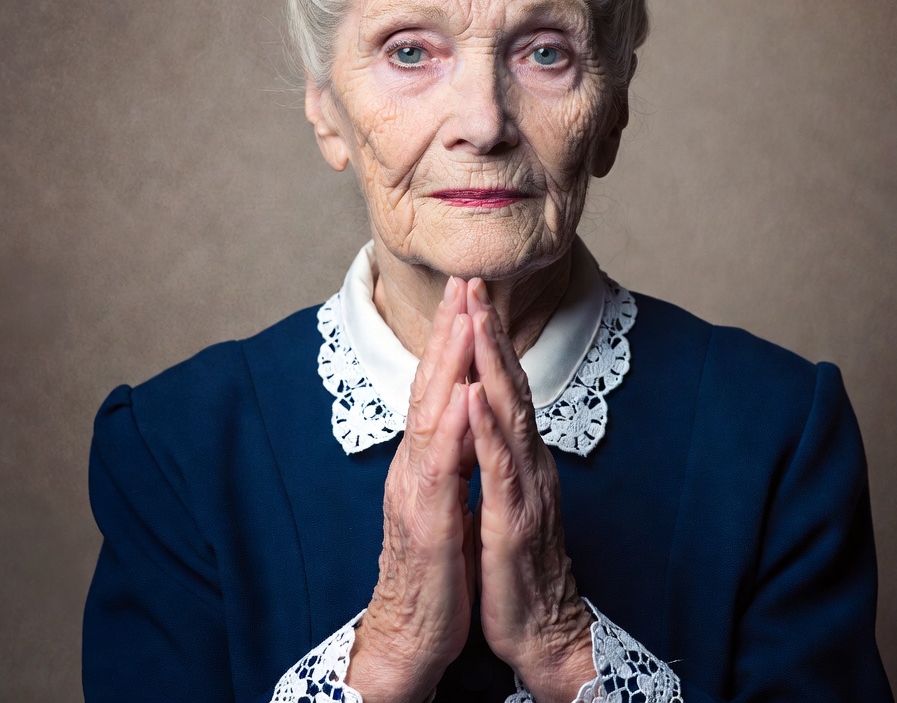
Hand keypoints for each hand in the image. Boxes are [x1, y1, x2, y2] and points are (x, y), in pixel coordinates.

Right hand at [347, 278, 477, 702]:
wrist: (413, 631)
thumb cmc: (435, 562)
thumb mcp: (444, 495)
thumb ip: (449, 451)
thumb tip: (464, 409)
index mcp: (425, 456)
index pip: (437, 385)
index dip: (451, 338)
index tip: (468, 293)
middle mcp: (415, 462)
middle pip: (430, 386)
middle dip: (448, 331)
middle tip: (463, 281)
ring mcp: (417, 490)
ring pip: (430, 415)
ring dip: (448, 364)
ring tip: (465, 318)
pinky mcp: (427, 523)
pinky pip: (439, 470)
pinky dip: (451, 429)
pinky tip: (462, 396)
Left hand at [465, 280, 594, 702]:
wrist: (542, 626)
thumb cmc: (517, 559)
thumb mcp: (506, 492)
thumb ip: (500, 449)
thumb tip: (489, 409)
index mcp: (518, 453)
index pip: (502, 384)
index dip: (487, 337)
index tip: (469, 293)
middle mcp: (527, 459)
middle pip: (509, 383)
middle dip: (489, 330)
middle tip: (473, 281)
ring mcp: (525, 486)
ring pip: (509, 414)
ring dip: (491, 362)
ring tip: (477, 317)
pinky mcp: (515, 520)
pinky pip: (499, 469)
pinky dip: (486, 429)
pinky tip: (474, 397)